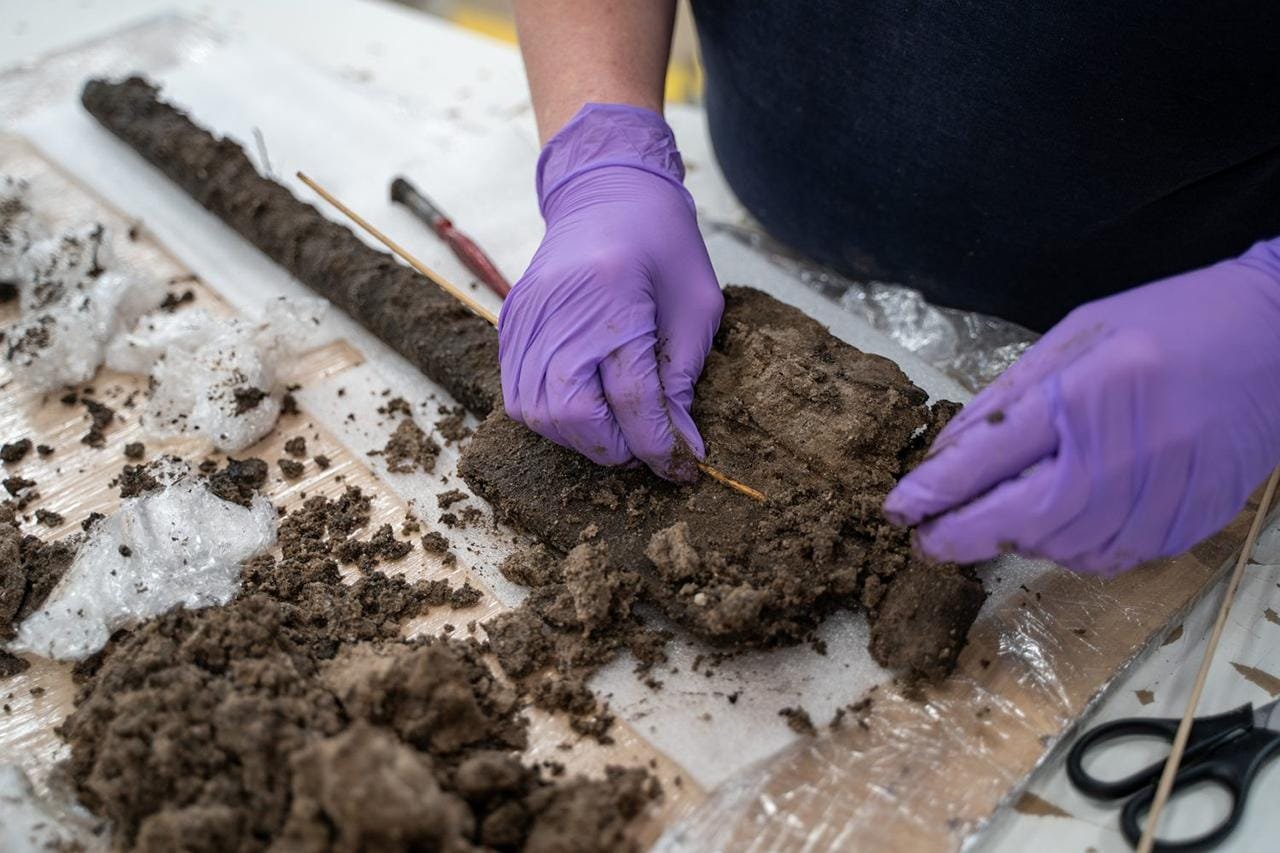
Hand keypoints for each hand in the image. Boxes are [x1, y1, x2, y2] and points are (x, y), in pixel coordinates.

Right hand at [499, 103, 722, 479]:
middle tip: (647, 447)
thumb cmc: (662, 242)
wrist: (606, 189)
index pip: (632, 397)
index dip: (659, 444)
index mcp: (613, 296)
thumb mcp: (695, 306)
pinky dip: (551, 416)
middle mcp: (559, 309)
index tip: (683, 467)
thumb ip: (682, 377)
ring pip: (538, 414)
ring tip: (618, 431)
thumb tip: (677, 444)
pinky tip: (585, 408)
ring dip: (581, 438)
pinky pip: (517, 394)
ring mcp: (525, 317)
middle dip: (614, 447)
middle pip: (573, 414)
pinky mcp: (510, 324)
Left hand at [885, 239, 1279, 573]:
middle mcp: (1125, 450)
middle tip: (926, 541)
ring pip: (1063, 547)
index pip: (991, 456)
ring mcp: (1163, 494)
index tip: (897, 509)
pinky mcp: (1188, 522)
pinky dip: (1071, 548)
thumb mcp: (1076, 337)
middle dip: (962, 535)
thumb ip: (1009, 397)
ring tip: (996, 522)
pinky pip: (1110, 556)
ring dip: (1016, 541)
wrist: (1276, 339)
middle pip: (1021, 517)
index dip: (935, 490)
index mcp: (1089, 391)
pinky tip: (1060, 525)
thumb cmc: (1168, 324)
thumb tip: (947, 453)